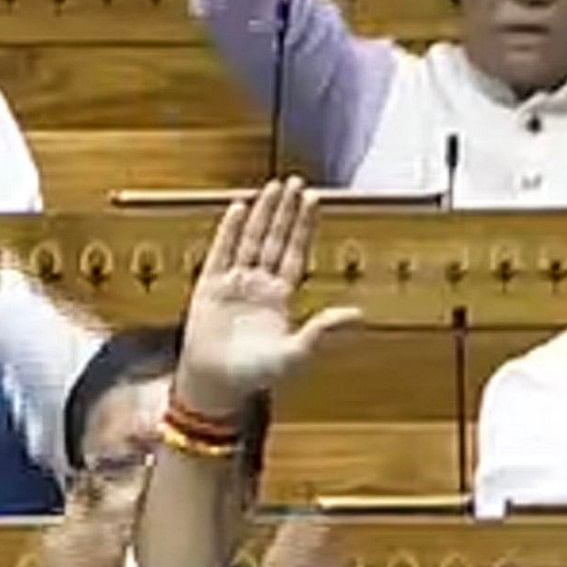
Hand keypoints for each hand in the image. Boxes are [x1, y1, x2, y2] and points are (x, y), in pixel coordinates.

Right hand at [173, 178, 359, 411]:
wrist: (215, 385)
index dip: (303, 226)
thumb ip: (323, 332)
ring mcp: (233, 284)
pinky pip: (220, 252)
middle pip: (274, 239)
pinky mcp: (209, 288)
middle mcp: (258, 285)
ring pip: (250, 240)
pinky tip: (238, 208)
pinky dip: (229, 230)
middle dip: (284, 211)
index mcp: (280, 297)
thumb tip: (357, 315)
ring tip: (271, 188)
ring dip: (261, 214)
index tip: (312, 199)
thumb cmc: (255, 375)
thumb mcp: (294, 354)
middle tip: (294, 181)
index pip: (295, 253)